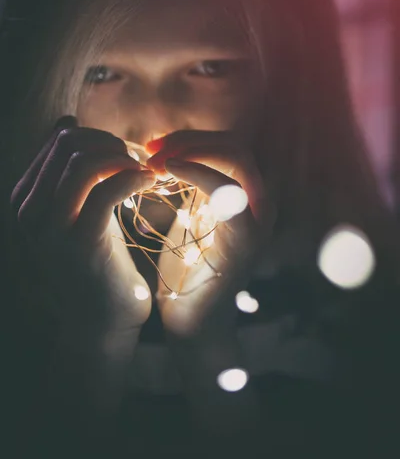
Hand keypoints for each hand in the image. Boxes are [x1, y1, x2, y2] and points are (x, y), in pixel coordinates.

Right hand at [11, 116, 156, 333]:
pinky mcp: (80, 243)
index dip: (98, 137)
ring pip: (85, 162)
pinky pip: (107, 190)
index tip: (124, 153)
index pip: (59, 140)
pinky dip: (134, 177)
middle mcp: (29, 211)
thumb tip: (66, 121)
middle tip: (137, 161)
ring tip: (144, 173)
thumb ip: (68, 171)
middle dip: (111, 144)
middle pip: (70, 144)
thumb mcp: (77, 210)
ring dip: (123, 159)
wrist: (99, 322)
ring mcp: (50, 228)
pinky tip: (150, 182)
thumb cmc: (95, 261)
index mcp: (26, 199)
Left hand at [146, 130, 275, 337]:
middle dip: (190, 140)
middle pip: (235, 144)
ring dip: (192, 151)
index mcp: (245, 196)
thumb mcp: (188, 215)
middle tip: (152, 152)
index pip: (227, 145)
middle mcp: (259, 203)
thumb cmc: (184, 269)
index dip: (190, 138)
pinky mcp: (246, 237)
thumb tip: (170, 150)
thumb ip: (190, 185)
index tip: (151, 147)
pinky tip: (167, 172)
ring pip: (237, 157)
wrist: (190, 320)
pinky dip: (196, 170)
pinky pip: (225, 188)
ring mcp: (258, 219)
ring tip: (156, 163)